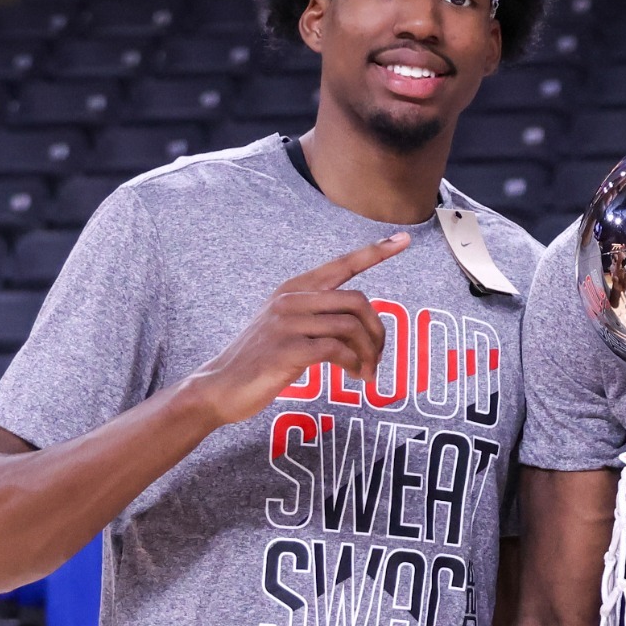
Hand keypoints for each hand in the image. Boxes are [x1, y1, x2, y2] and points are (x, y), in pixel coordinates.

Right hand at [186, 233, 410, 425]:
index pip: (341, 264)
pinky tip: (353, 376)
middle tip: (377, 358)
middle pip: (358, 301)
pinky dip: (353, 365)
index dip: (375, 252)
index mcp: (294, 289)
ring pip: (351, 327)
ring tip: (366, 373)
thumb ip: (319, 316)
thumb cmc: (262, 359)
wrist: (222, 387)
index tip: (404, 239)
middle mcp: (291, 299)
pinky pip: (338, 350)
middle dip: (377, 332)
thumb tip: (361, 324)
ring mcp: (288, 323)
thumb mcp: (288, 326)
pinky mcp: (289, 349)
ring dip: (368, 354)